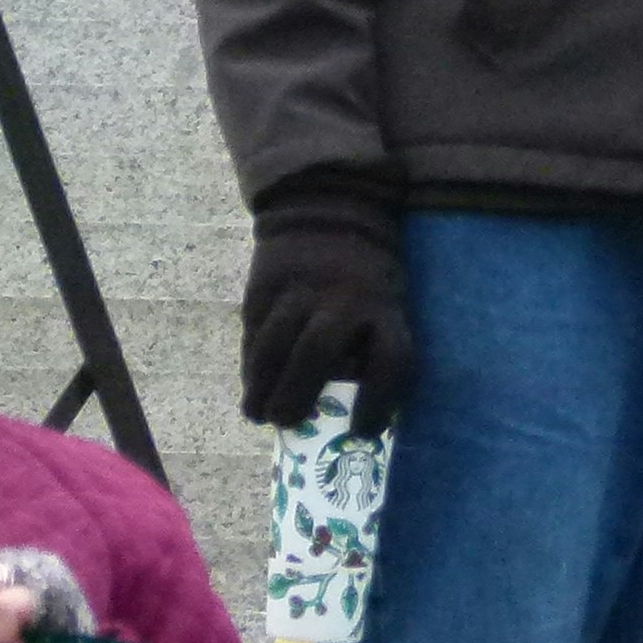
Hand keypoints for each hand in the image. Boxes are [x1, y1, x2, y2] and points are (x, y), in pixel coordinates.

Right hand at [240, 184, 413, 432]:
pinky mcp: (266, 286)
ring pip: (274, 347)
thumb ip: (371, 345)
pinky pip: (253, 334)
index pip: (391, 360)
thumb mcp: (387, 300)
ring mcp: (301, 290)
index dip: (380, 402)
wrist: (332, 210)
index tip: (362, 432)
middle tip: (288, 422)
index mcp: (386, 306)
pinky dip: (250, 365)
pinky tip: (252, 384)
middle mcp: (345, 298)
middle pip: (317, 355)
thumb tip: (347, 413)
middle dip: (298, 396)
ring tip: (260, 415)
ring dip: (262, 388)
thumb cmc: (366, 276)